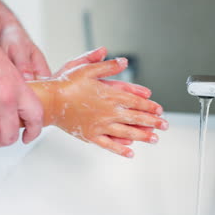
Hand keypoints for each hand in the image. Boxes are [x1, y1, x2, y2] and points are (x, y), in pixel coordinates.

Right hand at [48, 58, 167, 157]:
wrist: (50, 101)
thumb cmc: (66, 84)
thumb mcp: (87, 68)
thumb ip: (108, 66)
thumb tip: (123, 61)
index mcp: (109, 95)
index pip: (136, 102)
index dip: (150, 106)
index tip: (159, 110)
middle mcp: (108, 112)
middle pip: (136, 118)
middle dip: (152, 122)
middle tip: (164, 125)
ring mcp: (100, 125)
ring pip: (127, 132)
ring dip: (143, 136)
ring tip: (154, 139)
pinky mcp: (91, 135)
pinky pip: (109, 144)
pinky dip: (121, 149)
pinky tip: (130, 152)